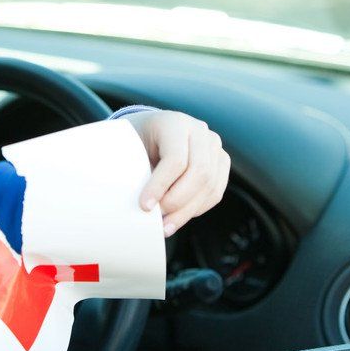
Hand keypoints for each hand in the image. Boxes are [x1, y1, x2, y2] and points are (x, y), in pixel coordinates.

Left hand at [124, 110, 229, 236]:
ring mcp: (214, 147)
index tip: (144, 205)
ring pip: (210, 186)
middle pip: (199, 174)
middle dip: (177, 201)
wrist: (153, 128)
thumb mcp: (129, 144)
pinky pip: (214, 193)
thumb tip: (128, 201)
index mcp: (175, 123)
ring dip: (187, 212)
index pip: (176, 159)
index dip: (160, 186)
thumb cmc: (137, 138)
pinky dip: (196, 209)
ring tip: (166, 226)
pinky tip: (177, 218)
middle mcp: (200, 132)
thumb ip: (129, 166)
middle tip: (157, 219)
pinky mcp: (221, 164)